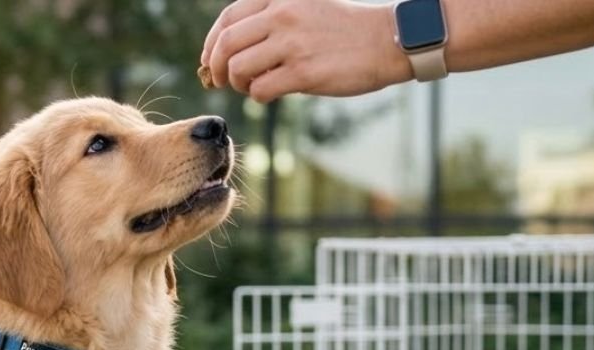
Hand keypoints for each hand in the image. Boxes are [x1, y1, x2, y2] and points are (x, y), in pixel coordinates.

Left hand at [200, 0, 412, 102]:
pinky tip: (270, 93)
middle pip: (226, 44)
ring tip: (252, 86)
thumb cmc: (342, 30)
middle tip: (220, 81)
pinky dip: (258, 96)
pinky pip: (260, 89)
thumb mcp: (304, 7)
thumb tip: (230, 51)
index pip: (228, 18)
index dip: (211, 44)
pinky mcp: (303, 72)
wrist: (384, 41)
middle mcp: (282, 15)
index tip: (208, 61)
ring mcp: (291, 43)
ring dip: (238, 83)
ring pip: (238, 68)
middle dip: (216, 67)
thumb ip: (270, 20)